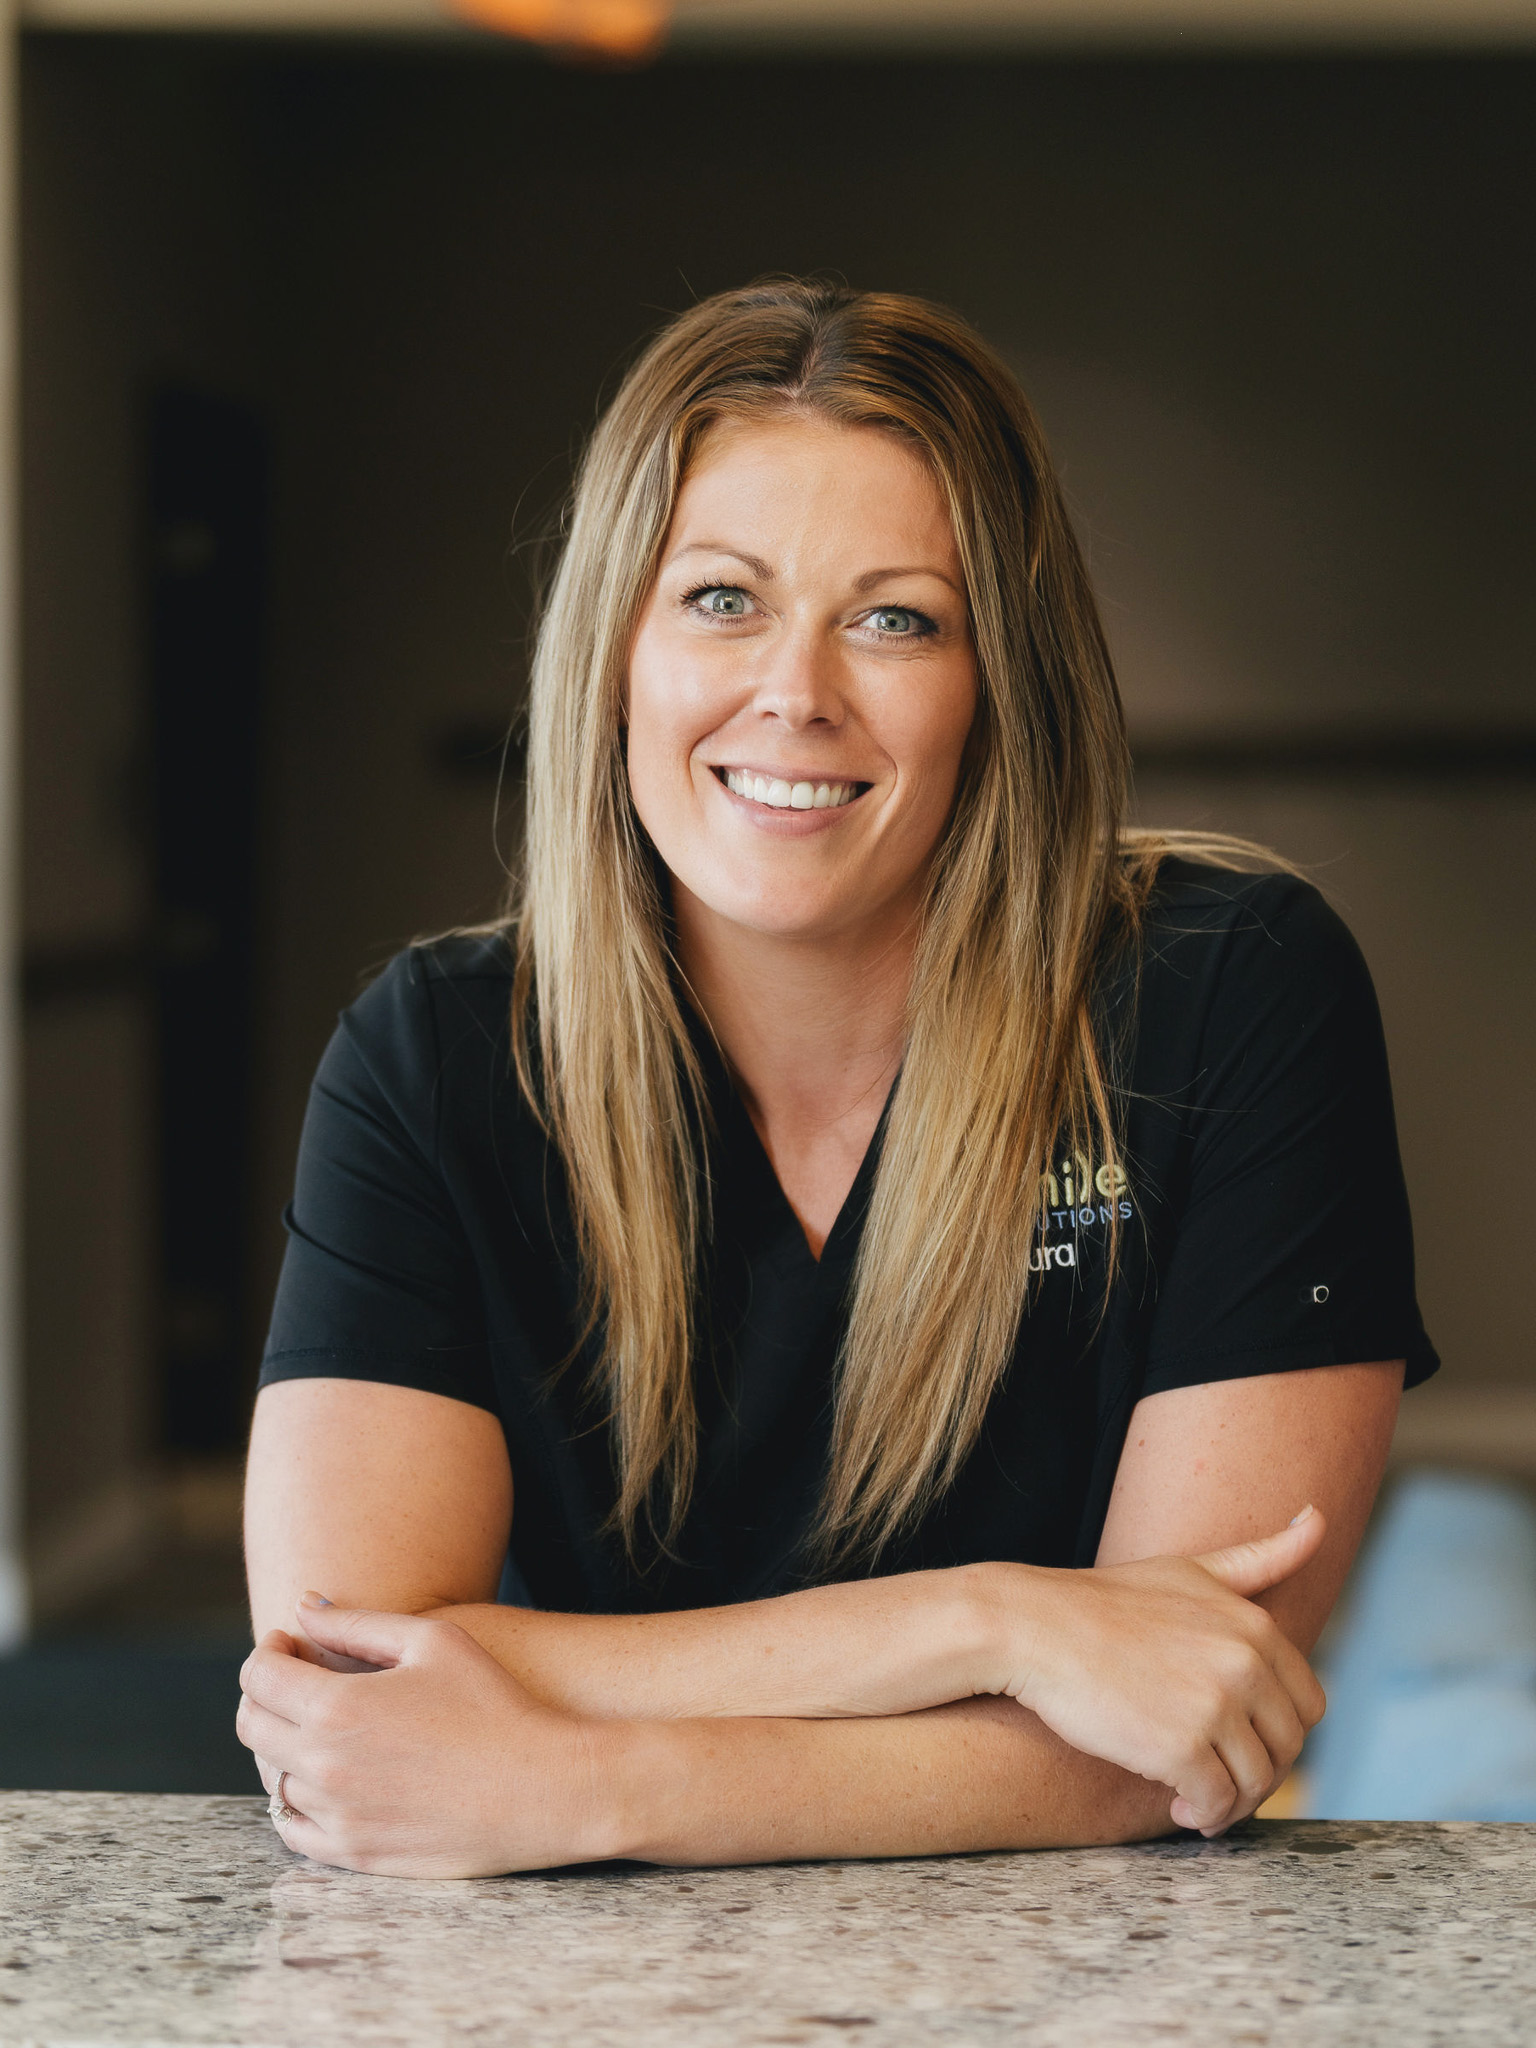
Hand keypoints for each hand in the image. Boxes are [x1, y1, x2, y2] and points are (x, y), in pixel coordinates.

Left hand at [237, 1596, 626, 1876]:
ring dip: (283, 1746)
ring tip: (323, 1727)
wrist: (541, 1789)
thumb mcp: (433, 1641)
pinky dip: (296, 1800)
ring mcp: (336, 1817)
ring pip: (271, 1778)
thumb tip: (304, 1606)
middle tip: (300, 1680)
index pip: (259, 1676)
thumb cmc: (493, 1703)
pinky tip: (329, 1777)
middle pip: (252, 1726)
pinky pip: (292, 1829)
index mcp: (338, 1707)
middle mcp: (324, 1766)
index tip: (290, 1642)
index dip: (268, 1650)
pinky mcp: (354, 1854)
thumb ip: (358, 1623)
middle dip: (266, 1693)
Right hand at [990, 1508, 1328, 1836]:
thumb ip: (1260, 1557)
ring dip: (1231, 1803)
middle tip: (1219, 1776)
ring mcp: (1215, 1705)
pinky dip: (1202, 1816)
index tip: (1242, 1740)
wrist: (1033, 1626)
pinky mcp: (1182, 1747)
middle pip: (1288, 1747)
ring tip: (1197, 1799)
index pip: (1308, 1703)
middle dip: (1260, 1770)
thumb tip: (1318, 1517)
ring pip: (1256, 1782)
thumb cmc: (1104, 1602)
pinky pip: (1215, 1803)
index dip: (1279, 1731)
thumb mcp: (1190, 1570)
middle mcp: (1244, 1662)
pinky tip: (1178, 1807)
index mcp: (1254, 1626)